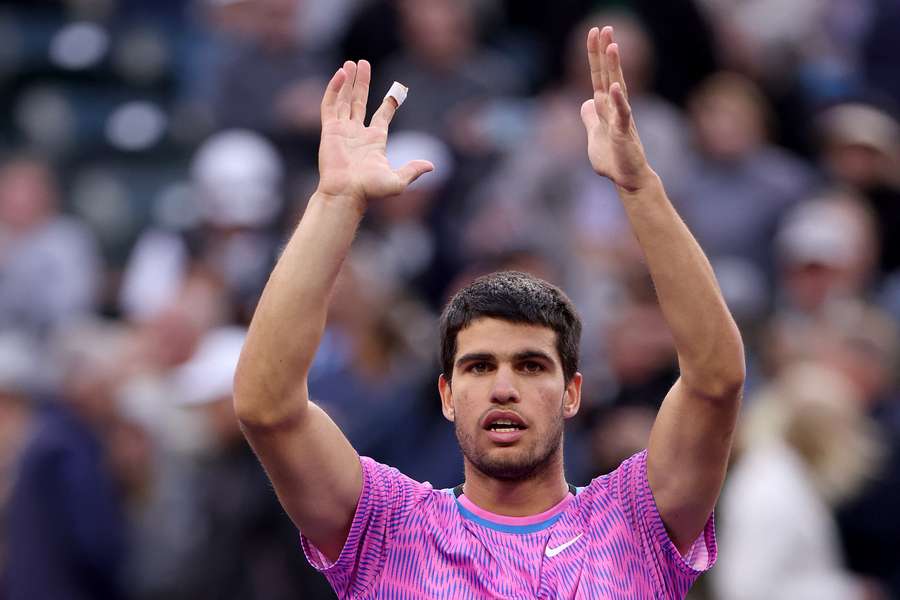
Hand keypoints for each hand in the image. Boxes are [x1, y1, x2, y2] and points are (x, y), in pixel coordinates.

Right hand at [317, 60, 433, 203]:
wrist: (346, 194)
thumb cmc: (370, 190)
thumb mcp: (397, 181)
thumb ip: (412, 170)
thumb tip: (432, 166)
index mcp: (375, 141)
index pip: (382, 116)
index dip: (389, 103)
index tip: (395, 92)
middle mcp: (358, 133)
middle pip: (359, 101)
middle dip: (361, 83)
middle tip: (362, 63)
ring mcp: (342, 130)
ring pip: (344, 100)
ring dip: (346, 81)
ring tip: (350, 63)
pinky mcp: (329, 130)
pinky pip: (331, 105)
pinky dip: (334, 89)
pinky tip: (341, 74)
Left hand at [581, 27, 655, 191]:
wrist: (627, 179)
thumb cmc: (613, 159)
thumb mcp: (594, 136)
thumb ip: (590, 118)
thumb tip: (586, 103)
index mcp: (605, 107)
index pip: (598, 76)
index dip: (595, 55)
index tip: (594, 33)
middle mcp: (615, 107)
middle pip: (608, 74)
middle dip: (605, 52)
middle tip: (605, 27)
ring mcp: (621, 118)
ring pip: (617, 88)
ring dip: (615, 68)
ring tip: (612, 47)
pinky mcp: (624, 132)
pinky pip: (622, 113)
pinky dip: (618, 100)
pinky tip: (615, 87)